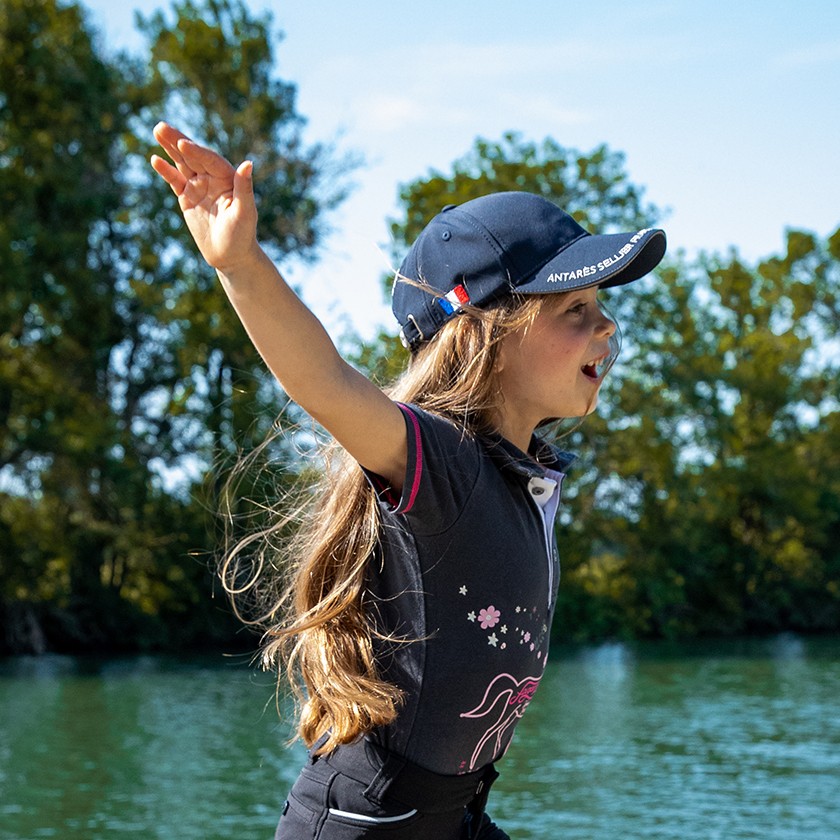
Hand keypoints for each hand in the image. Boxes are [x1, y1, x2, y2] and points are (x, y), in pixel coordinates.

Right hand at [151, 122, 258, 271]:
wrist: (231, 256)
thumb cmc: (242, 235)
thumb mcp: (244, 212)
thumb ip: (244, 188)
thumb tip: (248, 163)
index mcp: (228, 178)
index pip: (209, 160)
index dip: (196, 152)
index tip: (183, 144)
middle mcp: (213, 178)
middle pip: (193, 156)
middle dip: (178, 141)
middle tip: (162, 127)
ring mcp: (199, 186)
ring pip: (182, 163)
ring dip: (169, 148)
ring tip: (157, 130)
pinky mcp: (187, 197)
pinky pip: (175, 181)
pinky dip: (166, 171)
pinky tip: (155, 160)